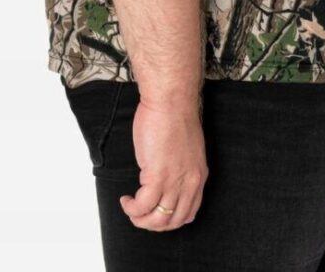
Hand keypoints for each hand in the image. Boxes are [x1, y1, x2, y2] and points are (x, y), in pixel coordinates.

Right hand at [119, 96, 208, 230]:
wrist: (170, 101)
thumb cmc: (175, 116)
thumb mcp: (187, 148)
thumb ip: (181, 167)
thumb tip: (166, 176)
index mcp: (198, 176)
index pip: (188, 213)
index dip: (170, 219)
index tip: (156, 213)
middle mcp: (189, 183)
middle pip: (172, 221)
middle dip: (153, 224)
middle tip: (140, 215)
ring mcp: (174, 181)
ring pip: (157, 219)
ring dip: (140, 219)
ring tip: (131, 208)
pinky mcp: (157, 176)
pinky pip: (142, 206)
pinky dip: (132, 208)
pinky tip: (126, 200)